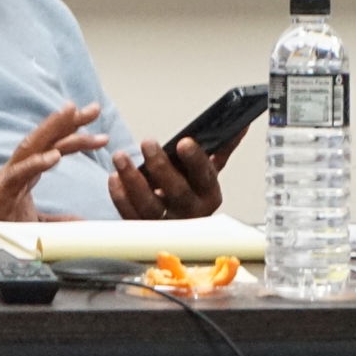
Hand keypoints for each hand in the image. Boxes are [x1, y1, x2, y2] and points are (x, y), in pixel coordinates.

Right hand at [0, 102, 108, 224]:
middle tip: (94, 108)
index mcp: (29, 170)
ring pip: (32, 145)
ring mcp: (9, 175)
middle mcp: (20, 167)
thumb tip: (81, 224)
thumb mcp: (35, 223)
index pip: (55, 146)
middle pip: (47, 138)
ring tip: (71, 112)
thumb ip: (58, 222)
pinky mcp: (0, 189)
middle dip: (70, 121)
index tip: (101, 132)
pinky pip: (19, 173)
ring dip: (52, 127)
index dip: (77, 136)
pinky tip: (54, 156)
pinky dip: (36, 162)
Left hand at [108, 127, 244, 220]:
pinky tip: (115, 178)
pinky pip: (130, 214)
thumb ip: (222, 148)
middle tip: (148, 143)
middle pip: (176, 191)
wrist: (181, 227)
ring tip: (121, 158)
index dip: (195, 159)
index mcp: (209, 193)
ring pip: (149, 205)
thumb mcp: (209, 172)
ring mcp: (166, 224)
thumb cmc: (192, 193)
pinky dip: (120, 197)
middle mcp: (190, 211)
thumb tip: (240, 125)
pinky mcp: (145, 230)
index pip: (205, 175)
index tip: (183, 142)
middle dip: (160, 166)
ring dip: (133, 180)